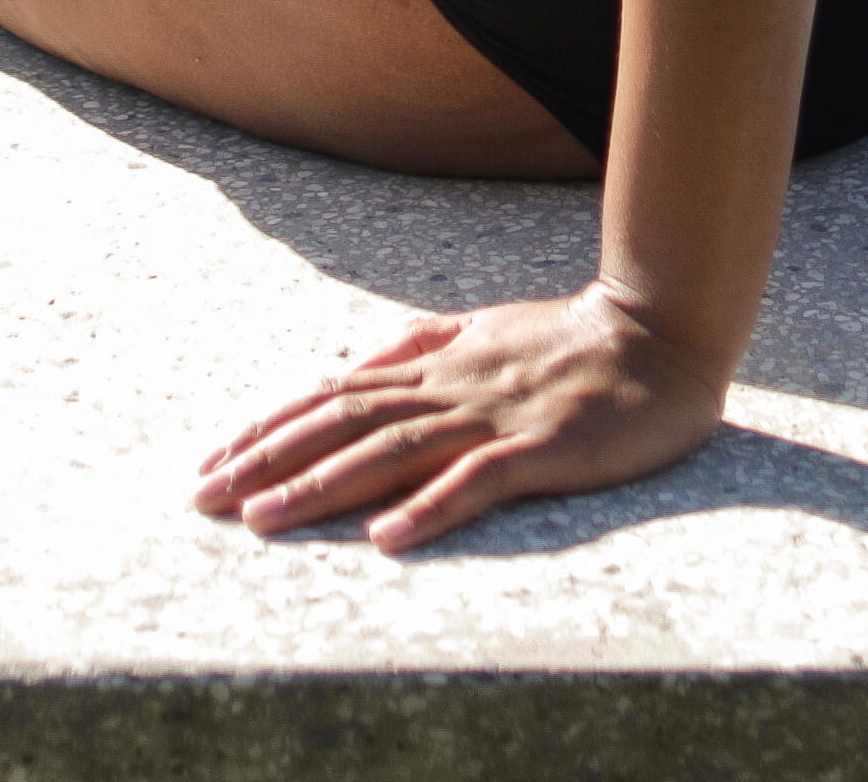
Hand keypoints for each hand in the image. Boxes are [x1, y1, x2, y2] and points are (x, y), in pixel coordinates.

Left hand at [194, 287, 726, 551]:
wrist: (662, 333)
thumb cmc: (574, 338)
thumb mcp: (485, 328)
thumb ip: (421, 344)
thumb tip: (353, 364)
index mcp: (437, 361)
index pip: (334, 395)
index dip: (269, 427)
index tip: (213, 461)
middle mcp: (451, 385)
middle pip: (342, 422)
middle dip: (268, 460)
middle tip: (206, 497)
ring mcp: (494, 416)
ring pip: (391, 451)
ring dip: (321, 486)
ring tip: (264, 520)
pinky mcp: (542, 450)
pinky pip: (478, 481)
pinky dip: (430, 507)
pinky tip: (387, 538)